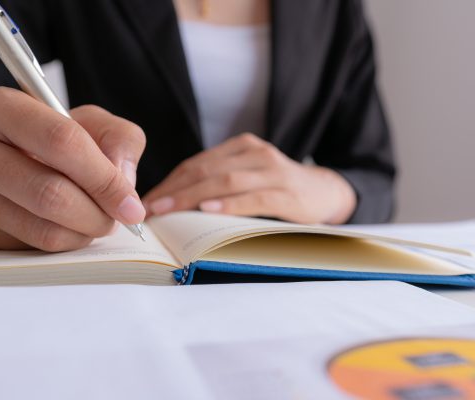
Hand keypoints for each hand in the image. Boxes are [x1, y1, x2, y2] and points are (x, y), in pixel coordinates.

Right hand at [0, 87, 145, 250]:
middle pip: (51, 193)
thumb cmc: (50, 138)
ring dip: (84, 232)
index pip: (62, 142)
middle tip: (118, 218)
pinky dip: (65, 243)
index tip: (132, 205)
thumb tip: (125, 183)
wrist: (0, 159)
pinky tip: (69, 226)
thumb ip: (119, 139)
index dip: (105, 178)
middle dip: (98, 213)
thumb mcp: (89, 122)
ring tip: (95, 219)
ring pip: (43, 229)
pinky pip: (32, 248)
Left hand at [143, 133, 355, 223]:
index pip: (196, 164)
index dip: (169, 182)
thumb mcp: (249, 177)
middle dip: (173, 190)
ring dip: (191, 197)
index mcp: (241, 147)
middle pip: (205, 170)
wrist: (326, 191)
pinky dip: (228, 204)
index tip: (148, 199)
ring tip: (167, 211)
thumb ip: (220, 182)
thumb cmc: (279, 188)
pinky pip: (253, 198)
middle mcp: (255, 153)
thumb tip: (175, 205)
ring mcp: (272, 171)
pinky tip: (207, 210)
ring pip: (224, 181)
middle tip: (149, 208)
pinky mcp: (287, 193)